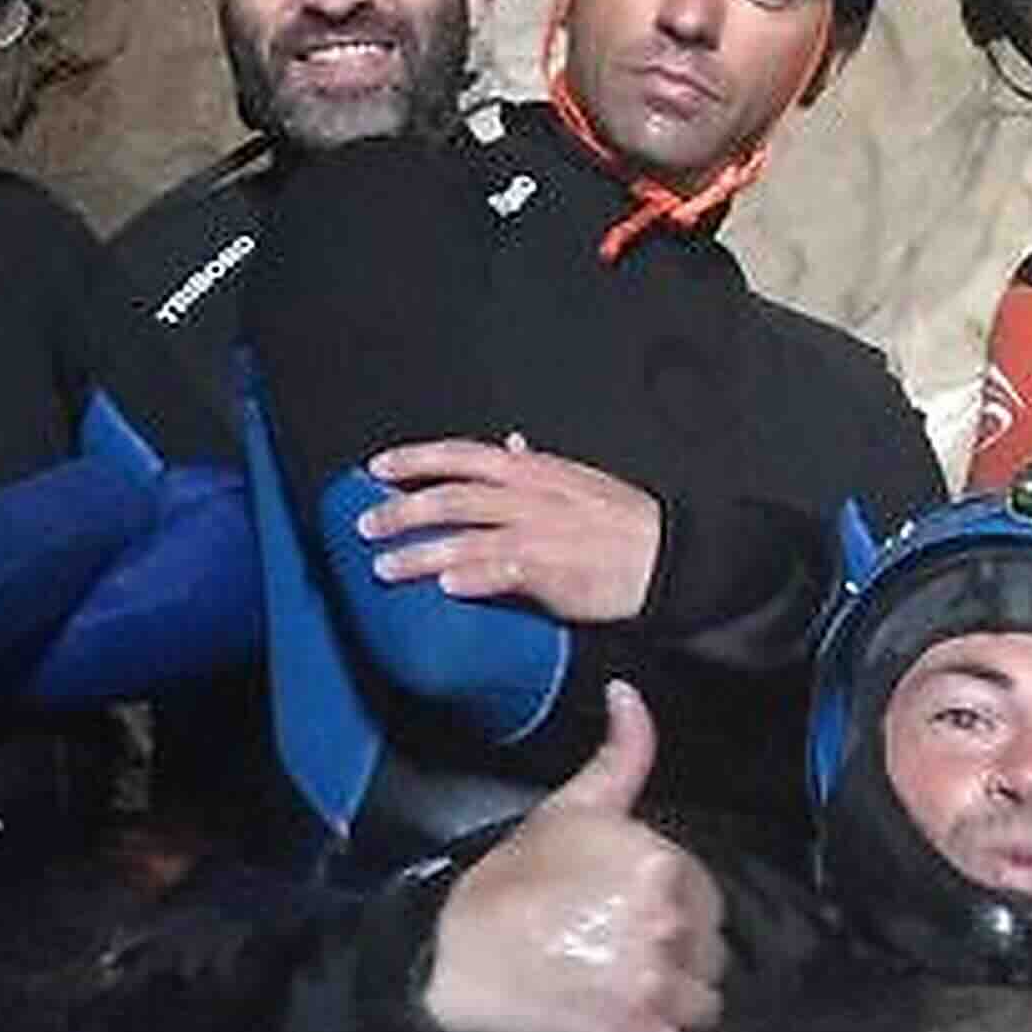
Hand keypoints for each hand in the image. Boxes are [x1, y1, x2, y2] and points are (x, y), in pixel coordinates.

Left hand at [358, 433, 661, 624]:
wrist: (666, 553)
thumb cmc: (620, 519)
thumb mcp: (575, 478)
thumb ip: (535, 464)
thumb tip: (507, 443)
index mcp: (531, 470)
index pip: (461, 455)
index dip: (415, 458)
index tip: (377, 466)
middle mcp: (527, 496)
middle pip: (450, 496)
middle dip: (401, 510)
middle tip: (365, 525)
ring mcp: (538, 534)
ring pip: (465, 537)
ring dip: (419, 552)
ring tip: (384, 567)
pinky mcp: (552, 572)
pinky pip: (503, 572)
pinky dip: (472, 578)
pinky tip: (446, 588)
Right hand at [418, 687, 720, 1031]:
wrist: (458, 956)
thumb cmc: (514, 879)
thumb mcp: (568, 808)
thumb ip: (620, 753)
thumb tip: (629, 691)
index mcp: (659, 864)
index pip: (707, 892)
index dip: (677, 901)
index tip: (636, 908)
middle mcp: (667, 922)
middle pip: (711, 945)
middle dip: (681, 946)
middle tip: (630, 945)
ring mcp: (656, 983)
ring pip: (705, 995)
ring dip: (679, 992)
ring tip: (632, 983)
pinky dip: (668, 1030)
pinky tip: (633, 1016)